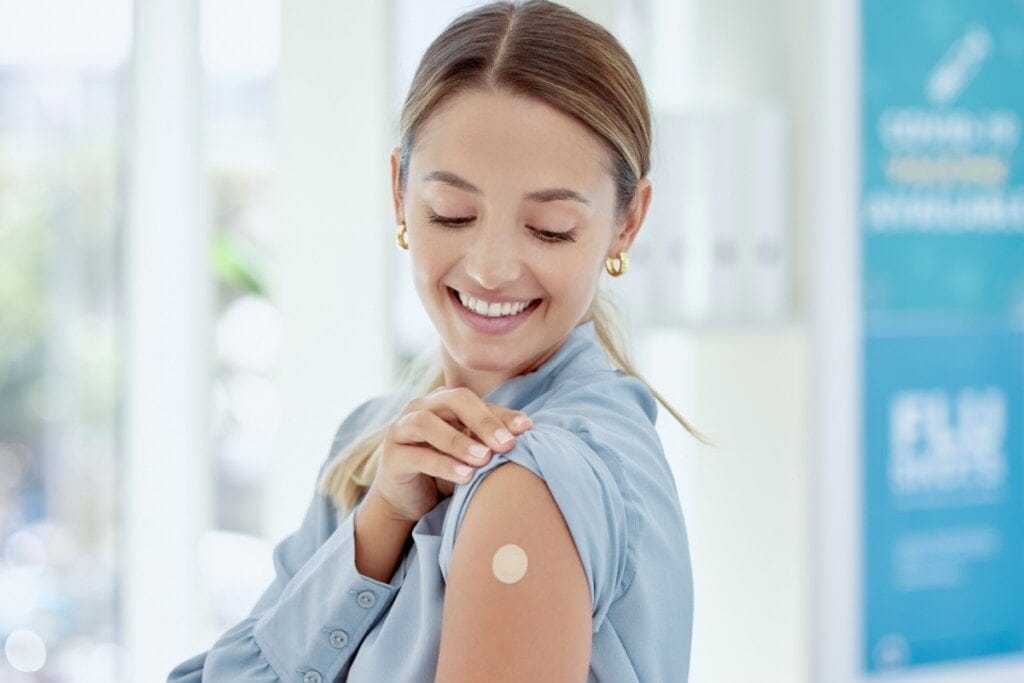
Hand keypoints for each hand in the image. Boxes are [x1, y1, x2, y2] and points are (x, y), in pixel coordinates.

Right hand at [369, 386, 532, 523]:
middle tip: (506, 444)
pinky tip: (465, 476)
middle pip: (453, 400)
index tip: (526, 428)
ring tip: (485, 459)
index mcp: (444, 401)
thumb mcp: (471, 452)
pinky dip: (443, 465)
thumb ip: (490, 439)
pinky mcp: (391, 456)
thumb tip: (526, 429)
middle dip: (483, 421)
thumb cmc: (446, 469)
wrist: (408, 499)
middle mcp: (421, 407)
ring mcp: (402, 429)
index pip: (477, 401)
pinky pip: (417, 456)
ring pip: (428, 424)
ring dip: (459, 441)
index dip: (502, 414)